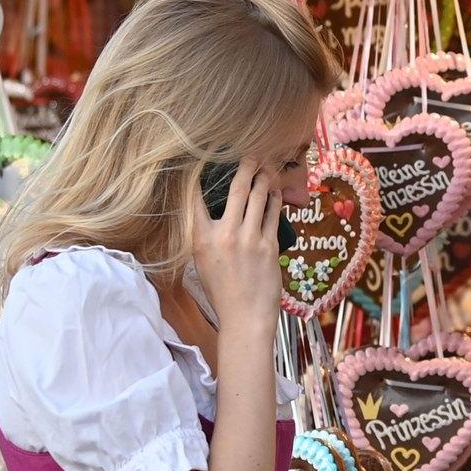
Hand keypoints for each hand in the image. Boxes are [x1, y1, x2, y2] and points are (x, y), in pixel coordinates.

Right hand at [191, 162, 282, 336]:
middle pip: (236, 188)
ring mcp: (249, 239)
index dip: (200, 174)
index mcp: (201, 239)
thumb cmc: (222, 292)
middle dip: (246, 166)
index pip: (195, 197)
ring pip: (259, 196)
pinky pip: (273, 214)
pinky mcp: (270, 246)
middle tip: (251, 153)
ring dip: (264, 178)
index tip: (205, 157)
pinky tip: (275, 191)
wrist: (245, 318)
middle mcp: (225, 234)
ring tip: (266, 166)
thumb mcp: (202, 262)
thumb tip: (213, 211)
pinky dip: (274, 199)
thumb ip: (205, 235)